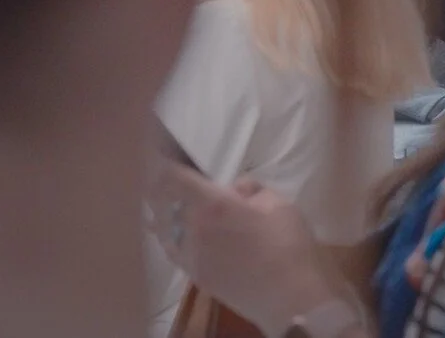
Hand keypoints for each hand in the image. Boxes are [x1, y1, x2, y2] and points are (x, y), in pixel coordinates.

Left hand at [148, 164, 355, 334]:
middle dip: (156, 181)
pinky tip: (168, 230)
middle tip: (158, 169)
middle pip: (159, 200)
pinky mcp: (195, 274)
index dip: (161, 159)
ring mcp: (189, 254)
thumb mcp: (279, 204)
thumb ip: (252, 190)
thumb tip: (236, 189)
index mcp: (212, 204)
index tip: (159, 147)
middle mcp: (191, 228)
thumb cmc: (288, 246)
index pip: (172, 176)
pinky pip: (170, 248)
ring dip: (158, 208)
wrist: (289, 297)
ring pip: (160, 226)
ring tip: (159, 197)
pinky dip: (166, 234)